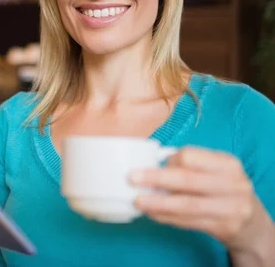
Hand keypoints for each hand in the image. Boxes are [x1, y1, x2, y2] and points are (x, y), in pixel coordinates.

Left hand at [130, 147, 269, 252]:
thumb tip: (149, 163)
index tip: (151, 163)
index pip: (191, 157)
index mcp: (227, 163)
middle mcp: (233, 184)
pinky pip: (189, 221)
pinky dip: (167, 217)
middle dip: (156, 179)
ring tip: (138, 201)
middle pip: (188, 180)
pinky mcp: (224, 227)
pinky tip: (152, 213)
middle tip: (132, 178)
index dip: (168, 160)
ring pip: (187, 204)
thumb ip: (191, 166)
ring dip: (158, 203)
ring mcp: (231, 207)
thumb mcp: (216, 171)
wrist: (251, 222)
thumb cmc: (222, 189)